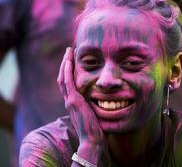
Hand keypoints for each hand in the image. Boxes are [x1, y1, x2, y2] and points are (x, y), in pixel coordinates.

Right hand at [57, 47, 104, 162]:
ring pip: (63, 78)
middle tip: (69, 52)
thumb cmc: (97, 129)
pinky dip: (67, 70)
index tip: (74, 60)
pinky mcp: (73, 101)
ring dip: (66, 63)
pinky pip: (67, 82)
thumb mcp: (95, 112)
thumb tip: (107, 97)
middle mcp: (69, 100)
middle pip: (63, 78)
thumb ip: (96, 104)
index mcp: (74, 103)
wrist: (92, 141)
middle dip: (66, 64)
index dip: (69, 71)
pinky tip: (69, 60)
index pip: (69, 83)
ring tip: (69, 51)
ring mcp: (70, 100)